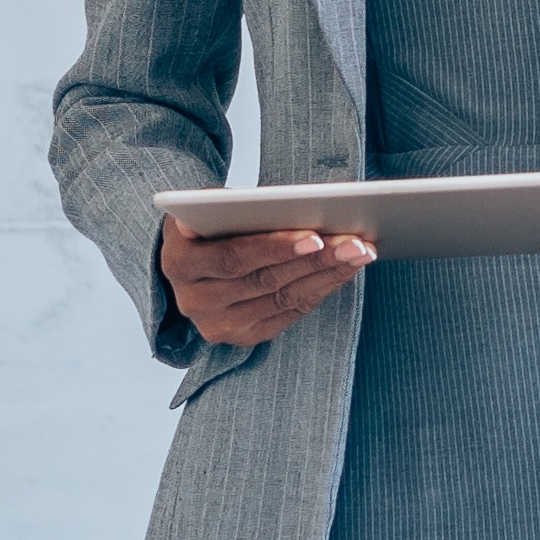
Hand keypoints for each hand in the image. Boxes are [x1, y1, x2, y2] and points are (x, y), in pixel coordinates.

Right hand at [163, 219, 370, 349]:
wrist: (191, 263)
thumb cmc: (207, 225)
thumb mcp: (207, 208)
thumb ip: (226, 205)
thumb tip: (262, 203)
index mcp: (179, 263)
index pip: (233, 257)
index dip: (275, 248)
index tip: (315, 236)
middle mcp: (194, 301)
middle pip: (265, 281)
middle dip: (315, 260)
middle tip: (355, 243)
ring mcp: (219, 325)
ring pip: (283, 299)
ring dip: (327, 275)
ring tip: (361, 253)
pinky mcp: (243, 336)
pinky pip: (290, 313)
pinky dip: (321, 289)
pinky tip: (345, 270)